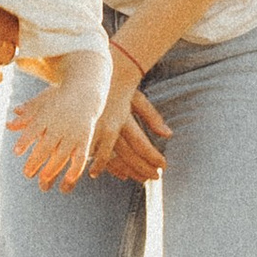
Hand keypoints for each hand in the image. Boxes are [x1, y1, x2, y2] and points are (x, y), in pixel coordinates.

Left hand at [12, 88, 101, 189]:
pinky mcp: (84, 139)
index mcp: (46, 117)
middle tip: (26, 173)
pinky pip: (81, 156)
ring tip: (43, 180)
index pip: (33, 129)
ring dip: (53, 168)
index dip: (25, 140)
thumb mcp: (41, 104)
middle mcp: (59, 125)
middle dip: (36, 160)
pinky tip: (69, 179)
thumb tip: (8, 125)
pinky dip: (75, 168)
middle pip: (46, 145)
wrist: (84, 92)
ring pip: (62, 154)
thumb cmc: (58, 100)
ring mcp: (72, 133)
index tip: (16, 152)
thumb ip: (26, 117)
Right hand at [91, 49, 169, 183]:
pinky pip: (99, 158)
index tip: (163, 166)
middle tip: (156, 177)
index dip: (153, 158)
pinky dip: (112, 168)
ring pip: (114, 160)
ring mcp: (95, 135)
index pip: (141, 144)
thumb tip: (168, 135)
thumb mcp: (137, 98)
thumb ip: (152, 117)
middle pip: (128, 156)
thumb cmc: (117, 88)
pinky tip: (123, 175)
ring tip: (142, 179)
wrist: (89, 78)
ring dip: (130, 171)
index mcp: (122, 118)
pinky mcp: (87, 138)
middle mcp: (107, 128)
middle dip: (143, 169)